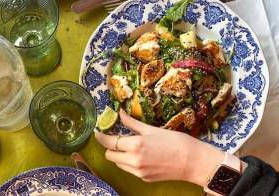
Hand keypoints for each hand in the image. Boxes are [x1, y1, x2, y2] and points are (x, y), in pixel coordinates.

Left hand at [95, 110, 224, 186]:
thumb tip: (119, 113)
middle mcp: (134, 161)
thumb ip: (132, 123)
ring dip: (119, 155)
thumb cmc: (176, 141)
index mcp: (135, 145)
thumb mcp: (152, 129)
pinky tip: (140, 154)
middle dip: (110, 147)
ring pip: (118, 163)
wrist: (193, 162)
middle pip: (110, 155)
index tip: (98, 132)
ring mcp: (138, 172)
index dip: (101, 137)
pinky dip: (129, 162)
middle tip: (116, 138)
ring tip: (130, 145)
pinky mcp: (144, 179)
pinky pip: (129, 169)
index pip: (110, 142)